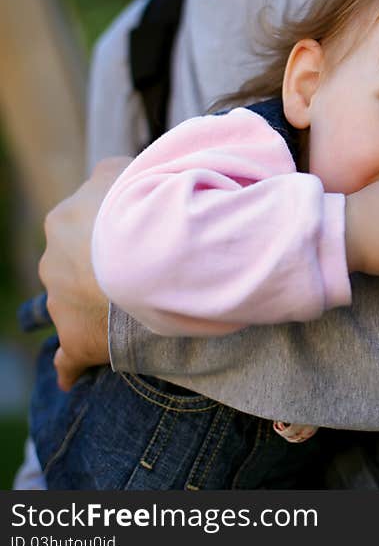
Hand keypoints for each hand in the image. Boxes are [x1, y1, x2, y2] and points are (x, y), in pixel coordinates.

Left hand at [38, 156, 131, 390]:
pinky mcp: (77, 340)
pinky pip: (68, 357)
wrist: (157, 253)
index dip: (114, 232)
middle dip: (101, 270)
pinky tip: (70, 375)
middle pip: (75, 267)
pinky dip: (70, 366)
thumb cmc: (147, 208)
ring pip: (74, 306)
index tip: (141, 235)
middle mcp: (53, 261)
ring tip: (140, 311)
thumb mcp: (128, 170)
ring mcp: (61, 303)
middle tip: (145, 272)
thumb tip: (118, 176)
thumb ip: (117, 173)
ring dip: (99, 308)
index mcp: (64, 220)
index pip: (83, 225)